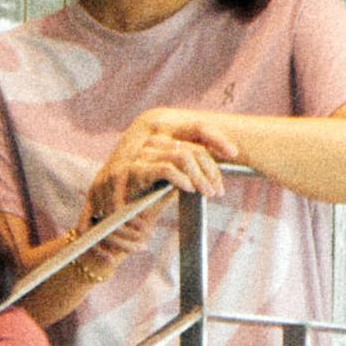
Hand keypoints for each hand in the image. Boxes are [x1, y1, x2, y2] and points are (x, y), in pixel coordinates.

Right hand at [88, 107, 240, 209]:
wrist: (113, 217)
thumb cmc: (141, 199)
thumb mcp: (169, 183)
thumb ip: (186, 172)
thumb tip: (213, 170)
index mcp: (162, 137)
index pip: (196, 128)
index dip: (217, 138)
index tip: (233, 153)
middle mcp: (152, 139)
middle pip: (194, 146)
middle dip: (211, 169)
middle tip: (218, 191)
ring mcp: (142, 152)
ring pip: (184, 156)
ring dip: (200, 177)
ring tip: (208, 193)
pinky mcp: (134, 169)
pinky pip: (167, 168)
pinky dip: (183, 179)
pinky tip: (190, 189)